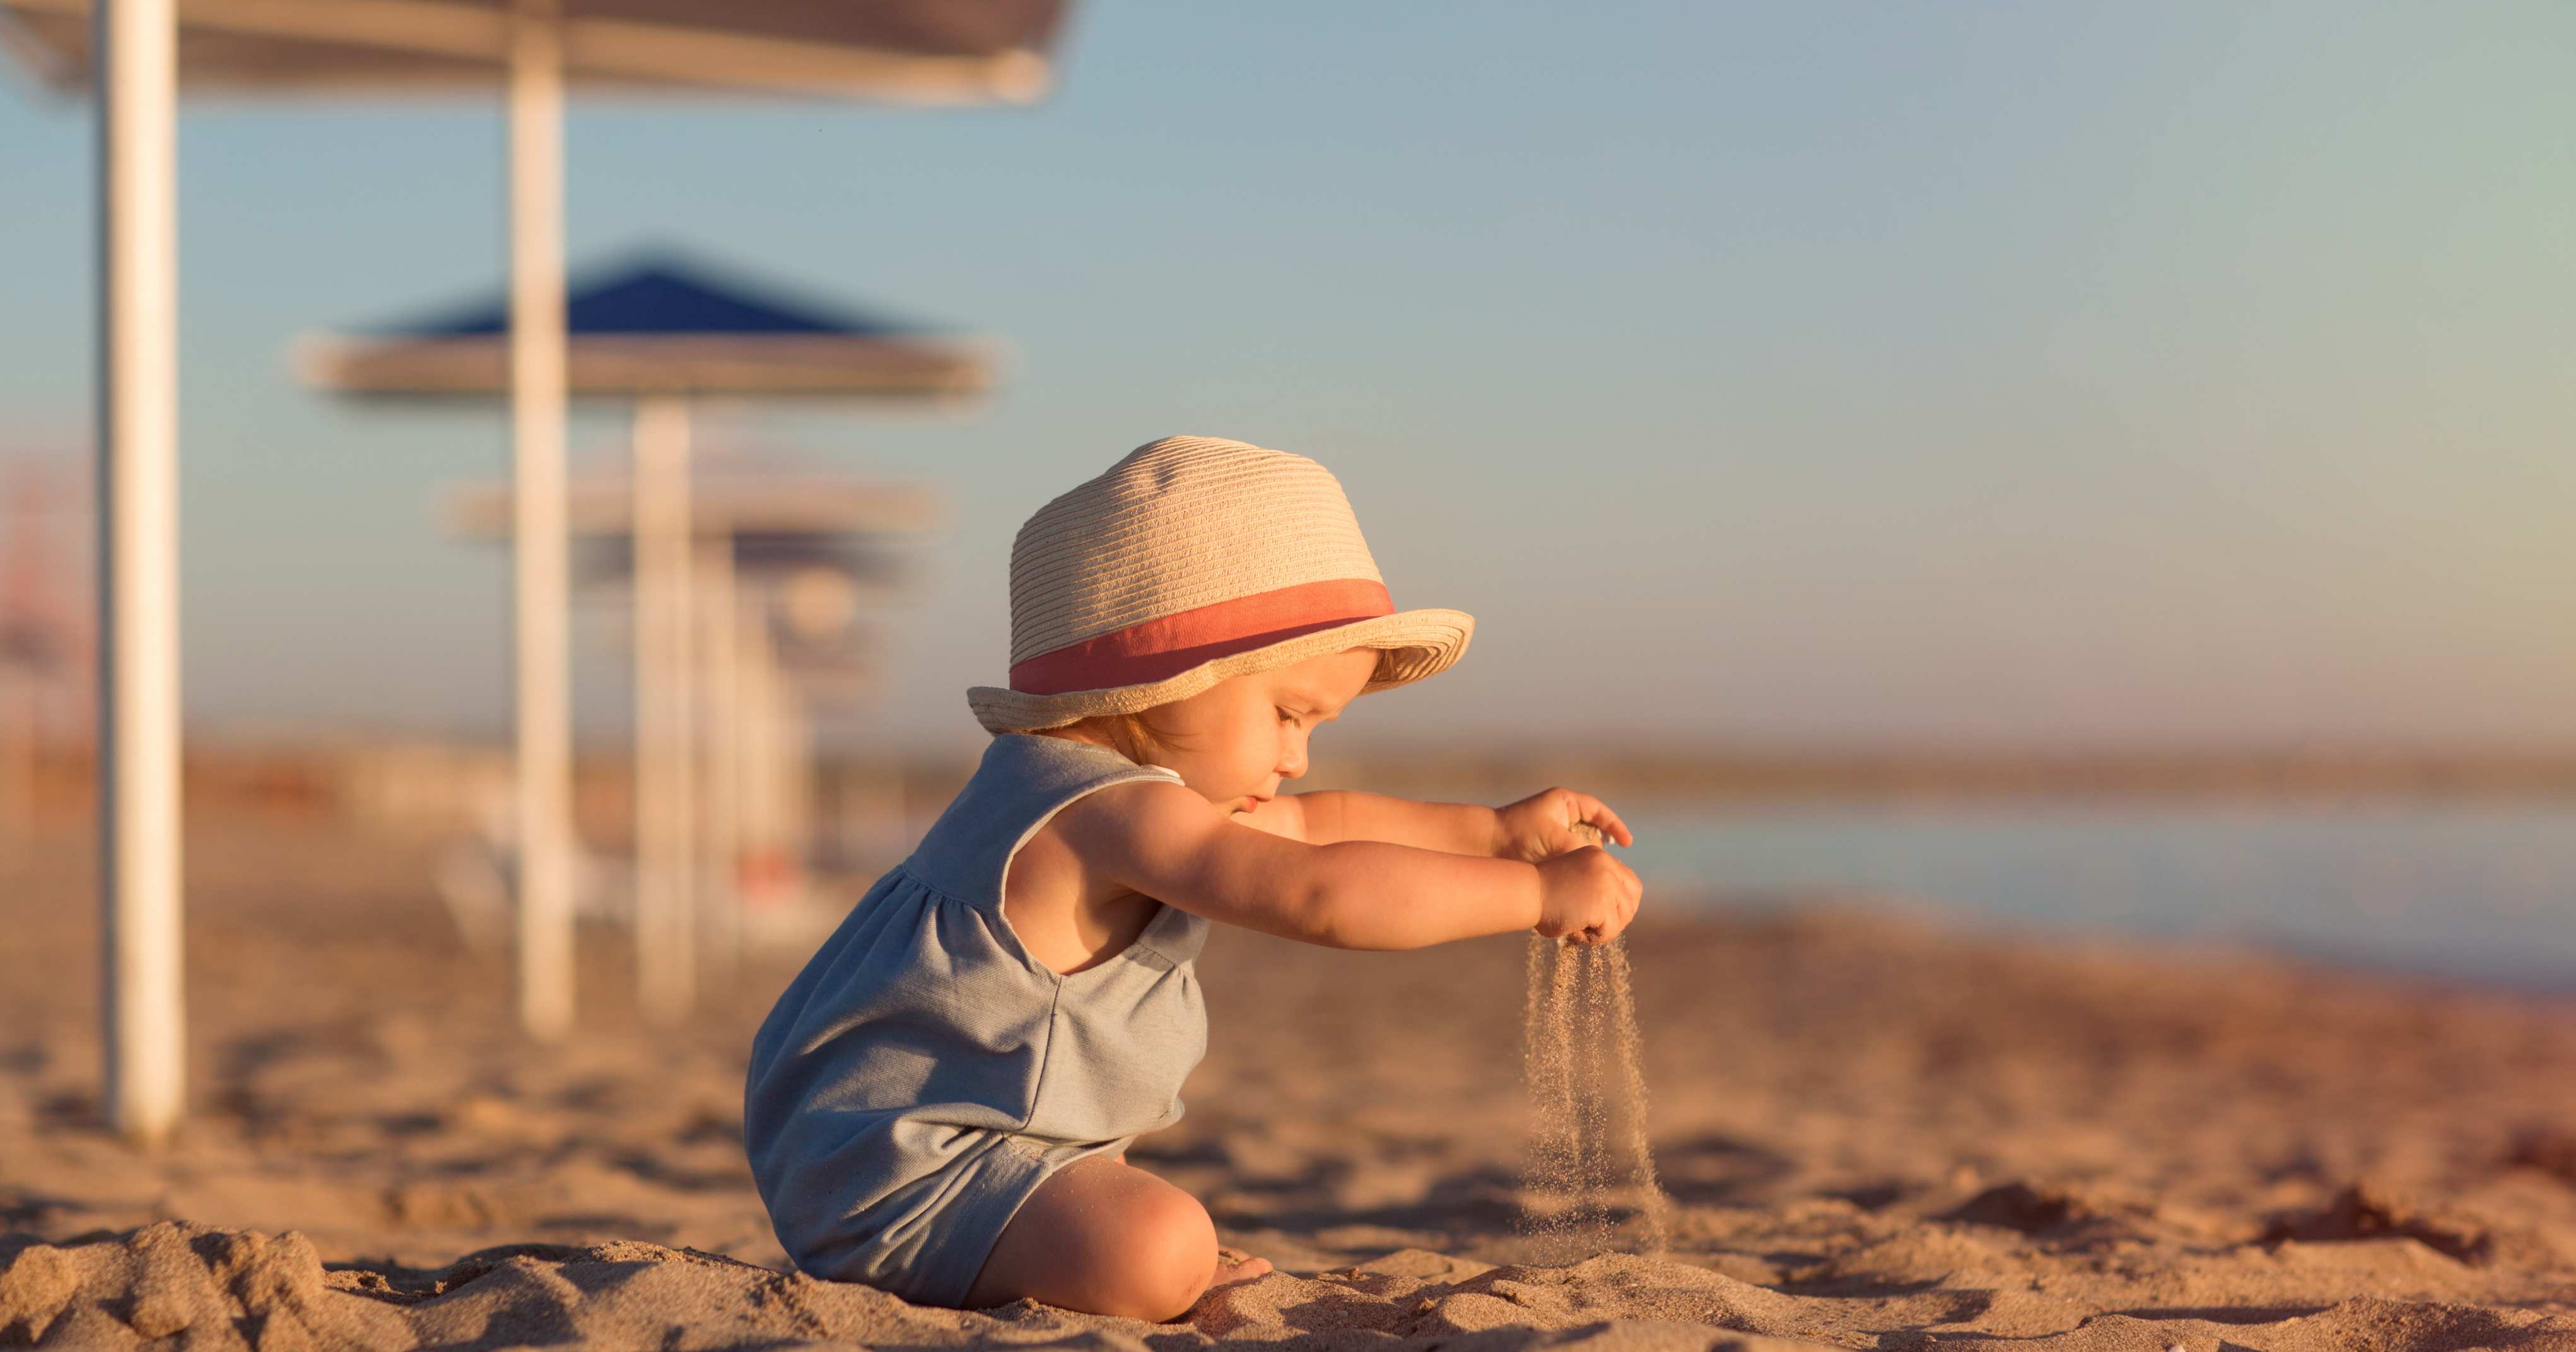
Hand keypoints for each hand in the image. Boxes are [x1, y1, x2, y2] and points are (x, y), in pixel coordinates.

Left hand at [1493, 786, 1633, 863]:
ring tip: (1594, 873)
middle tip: (1608, 863)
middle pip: (1590, 828)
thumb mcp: (1555, 840)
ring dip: (1587, 858)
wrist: (1484, 845)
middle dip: (1600, 845)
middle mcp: (1558, 813)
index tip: (1626, 843)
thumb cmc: (1518, 835)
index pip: (1597, 810)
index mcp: (1563, 801)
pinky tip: (1578, 878)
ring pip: (1579, 844)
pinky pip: (1567, 855)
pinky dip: (1574, 865)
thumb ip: (1580, 850)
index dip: (1614, 826)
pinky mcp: (1544, 847)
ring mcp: (1551, 829)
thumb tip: (1601, 864)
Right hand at [1534, 842, 1642, 945]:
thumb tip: (1615, 913)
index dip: (1623, 903)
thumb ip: (1594, 888)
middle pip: (1632, 899)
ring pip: (1623, 916)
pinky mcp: (1602, 902)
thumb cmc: (1540, 894)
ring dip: (1605, 929)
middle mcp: (1606, 865)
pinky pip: (1611, 930)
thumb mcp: (1574, 880)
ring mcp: (1607, 883)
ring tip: (1581, 930)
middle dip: (1618, 918)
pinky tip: (1577, 932)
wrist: (1525, 894)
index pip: (1629, 882)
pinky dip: (1597, 937)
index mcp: (1599, 856)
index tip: (1608, 915)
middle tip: (1596, 928)